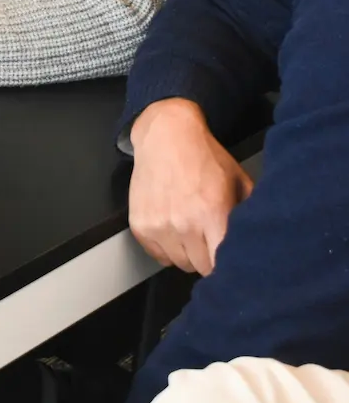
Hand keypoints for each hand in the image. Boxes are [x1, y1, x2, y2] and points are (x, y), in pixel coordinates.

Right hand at [129, 98, 253, 275]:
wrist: (166, 134)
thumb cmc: (204, 156)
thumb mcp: (239, 180)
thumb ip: (249, 212)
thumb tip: (261, 242)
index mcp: (211, 214)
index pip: (221, 266)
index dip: (228, 266)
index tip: (230, 260)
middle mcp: (183, 224)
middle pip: (201, 268)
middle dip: (208, 258)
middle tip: (210, 239)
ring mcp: (159, 226)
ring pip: (179, 264)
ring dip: (187, 253)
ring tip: (191, 229)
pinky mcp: (140, 226)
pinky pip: (159, 255)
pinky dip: (167, 247)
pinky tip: (173, 226)